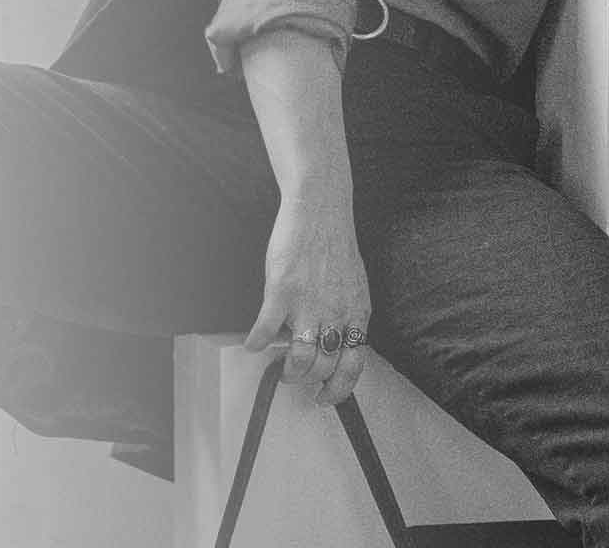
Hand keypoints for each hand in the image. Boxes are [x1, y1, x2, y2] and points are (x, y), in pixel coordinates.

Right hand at [242, 190, 372, 405]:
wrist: (320, 211)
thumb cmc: (335, 246)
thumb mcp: (354, 286)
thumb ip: (347, 316)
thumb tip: (338, 344)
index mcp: (356, 314)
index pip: (353, 366)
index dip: (338, 390)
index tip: (324, 397)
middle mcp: (335, 314)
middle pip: (323, 367)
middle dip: (307, 380)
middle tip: (296, 378)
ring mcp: (308, 305)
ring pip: (298, 359)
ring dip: (287, 370)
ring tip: (280, 368)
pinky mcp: (282, 292)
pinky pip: (265, 330)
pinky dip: (257, 342)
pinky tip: (252, 344)